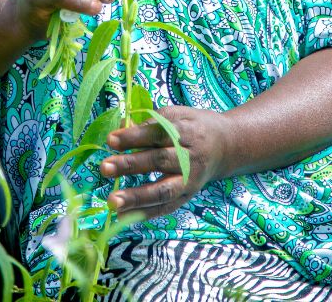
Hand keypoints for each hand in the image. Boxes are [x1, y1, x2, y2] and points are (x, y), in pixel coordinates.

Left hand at [100, 106, 233, 218]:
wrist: (226, 146)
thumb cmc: (194, 126)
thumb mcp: (177, 114)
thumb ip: (150, 122)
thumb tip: (120, 129)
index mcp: (187, 131)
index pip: (157, 134)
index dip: (134, 137)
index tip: (111, 140)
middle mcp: (190, 158)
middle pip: (159, 162)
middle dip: (131, 165)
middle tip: (105, 167)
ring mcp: (190, 180)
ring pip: (163, 191)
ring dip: (136, 197)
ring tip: (112, 201)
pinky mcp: (187, 196)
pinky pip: (165, 208)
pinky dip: (144, 214)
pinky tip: (123, 218)